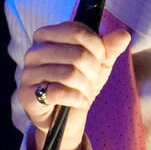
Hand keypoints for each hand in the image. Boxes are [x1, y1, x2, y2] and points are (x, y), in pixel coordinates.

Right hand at [18, 22, 131, 149]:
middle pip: (76, 54)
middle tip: (93, 80)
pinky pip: (59, 92)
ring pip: (69, 74)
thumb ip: (110, 48)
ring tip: (86, 92)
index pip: (77, 31)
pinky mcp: (27, 94)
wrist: (66, 117)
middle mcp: (33, 51)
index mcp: (46, 35)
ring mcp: (27, 73)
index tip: (101, 59)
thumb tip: (123, 35)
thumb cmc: (80, 84)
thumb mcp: (99, 63)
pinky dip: (77, 99)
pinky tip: (80, 102)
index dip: (97, 47)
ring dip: (86, 87)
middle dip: (94, 71)